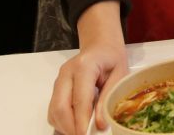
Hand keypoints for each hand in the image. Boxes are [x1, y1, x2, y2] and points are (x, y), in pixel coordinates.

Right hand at [47, 2, 127, 134]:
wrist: (101, 46)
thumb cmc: (112, 59)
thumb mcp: (120, 75)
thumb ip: (108, 98)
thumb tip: (100, 125)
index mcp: (84, 66)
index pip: (79, 99)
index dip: (82, 121)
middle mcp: (66, 73)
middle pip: (60, 107)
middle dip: (71, 127)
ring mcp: (58, 81)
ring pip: (54, 111)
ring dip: (66, 127)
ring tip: (83, 132)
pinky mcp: (56, 89)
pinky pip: (53, 110)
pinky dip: (62, 122)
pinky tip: (76, 124)